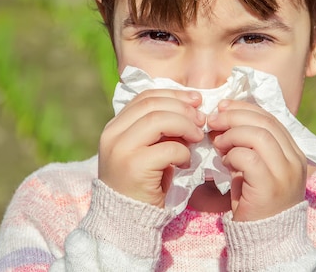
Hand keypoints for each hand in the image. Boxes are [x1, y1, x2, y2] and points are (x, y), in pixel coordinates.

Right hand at [98, 89, 204, 207]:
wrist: (127, 220)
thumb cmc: (143, 183)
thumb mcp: (147, 149)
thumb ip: (160, 129)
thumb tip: (191, 108)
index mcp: (115, 127)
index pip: (145, 97)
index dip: (173, 95)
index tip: (196, 100)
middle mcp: (113, 134)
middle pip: (153, 105)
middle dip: (183, 108)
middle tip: (202, 119)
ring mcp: (121, 150)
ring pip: (159, 120)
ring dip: (185, 126)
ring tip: (198, 137)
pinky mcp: (134, 167)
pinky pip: (168, 148)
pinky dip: (184, 152)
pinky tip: (186, 162)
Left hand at [208, 100, 306, 221]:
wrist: (266, 240)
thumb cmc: (256, 202)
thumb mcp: (255, 168)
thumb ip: (248, 145)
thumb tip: (223, 118)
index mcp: (293, 152)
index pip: (270, 118)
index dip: (244, 108)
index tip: (222, 107)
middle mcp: (294, 160)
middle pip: (265, 122)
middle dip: (235, 116)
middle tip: (214, 120)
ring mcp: (285, 173)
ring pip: (259, 136)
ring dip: (233, 134)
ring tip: (217, 142)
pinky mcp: (270, 187)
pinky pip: (249, 158)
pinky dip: (233, 154)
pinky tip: (225, 161)